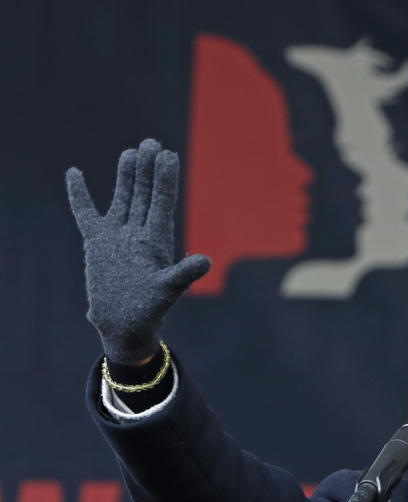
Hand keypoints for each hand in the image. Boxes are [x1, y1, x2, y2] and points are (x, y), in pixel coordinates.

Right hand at [67, 139, 210, 363]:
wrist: (123, 324)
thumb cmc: (148, 310)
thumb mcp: (167, 291)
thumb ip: (184, 274)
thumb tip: (205, 261)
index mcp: (156, 240)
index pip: (162, 202)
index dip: (166, 179)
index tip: (168, 154)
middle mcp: (138, 233)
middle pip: (144, 194)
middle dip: (148, 169)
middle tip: (152, 142)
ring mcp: (117, 235)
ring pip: (122, 198)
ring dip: (126, 176)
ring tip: (131, 152)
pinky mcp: (96, 242)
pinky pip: (86, 213)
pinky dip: (80, 195)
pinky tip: (75, 173)